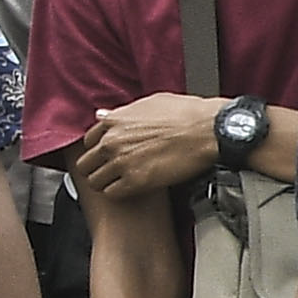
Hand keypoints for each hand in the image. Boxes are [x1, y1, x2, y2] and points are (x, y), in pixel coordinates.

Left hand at [70, 92, 225, 198]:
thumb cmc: (188, 114)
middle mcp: (112, 142)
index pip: (88, 142)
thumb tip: (102, 115)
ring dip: (108, 183)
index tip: (109, 156)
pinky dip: (120, 194)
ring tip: (123, 184)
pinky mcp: (136, 180)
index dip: (99, 150)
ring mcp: (121, 162)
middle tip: (112, 173)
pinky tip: (133, 189)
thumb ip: (122, 112)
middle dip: (98, 169)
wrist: (211, 130)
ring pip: (96, 182)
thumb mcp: (151, 103)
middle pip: (87, 164)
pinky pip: (112, 193)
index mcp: (113, 122)